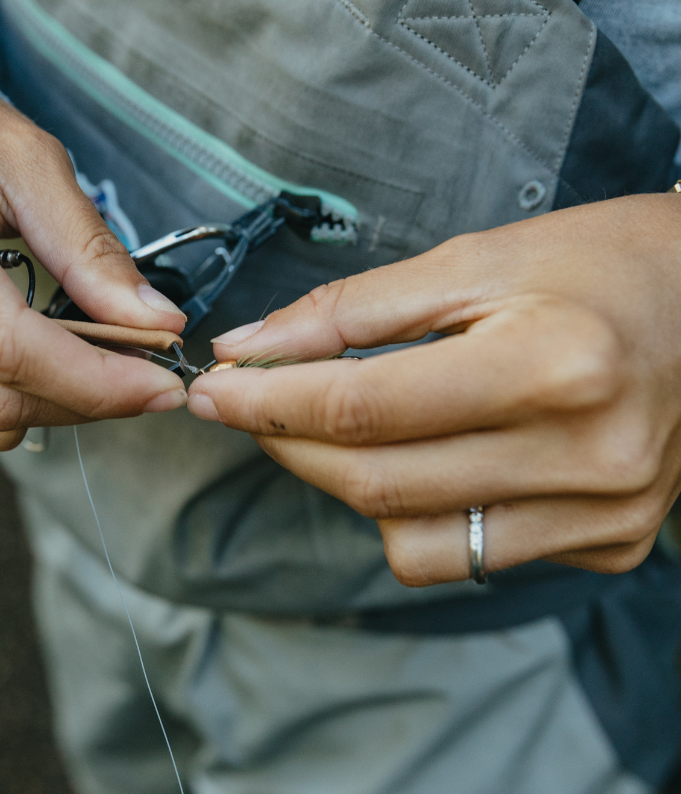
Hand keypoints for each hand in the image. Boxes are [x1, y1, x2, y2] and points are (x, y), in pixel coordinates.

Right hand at [0, 76, 187, 449]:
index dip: (93, 380)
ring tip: (95, 356)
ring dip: (53, 400)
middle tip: (147, 375)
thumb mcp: (33, 160)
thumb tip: (157, 322)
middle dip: (87, 399)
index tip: (162, 386)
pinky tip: (29, 345)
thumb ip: (90, 247)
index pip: (4, 340)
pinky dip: (7, 389)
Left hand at [186, 195, 680, 584]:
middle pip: (376, 483)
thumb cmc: (590, 264)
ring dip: (341, 485)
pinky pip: (465, 555)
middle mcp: (583, 456)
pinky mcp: (606, 544)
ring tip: (332, 427)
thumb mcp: (468, 262)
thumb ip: (349, 310)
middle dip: (286, 444)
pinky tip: (419, 459)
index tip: (212, 389)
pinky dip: (412, 515)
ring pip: (411, 540)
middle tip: (249, 402)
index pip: (363, 408)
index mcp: (551, 365)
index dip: (267, 401)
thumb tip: (248, 349)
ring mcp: (601, 515)